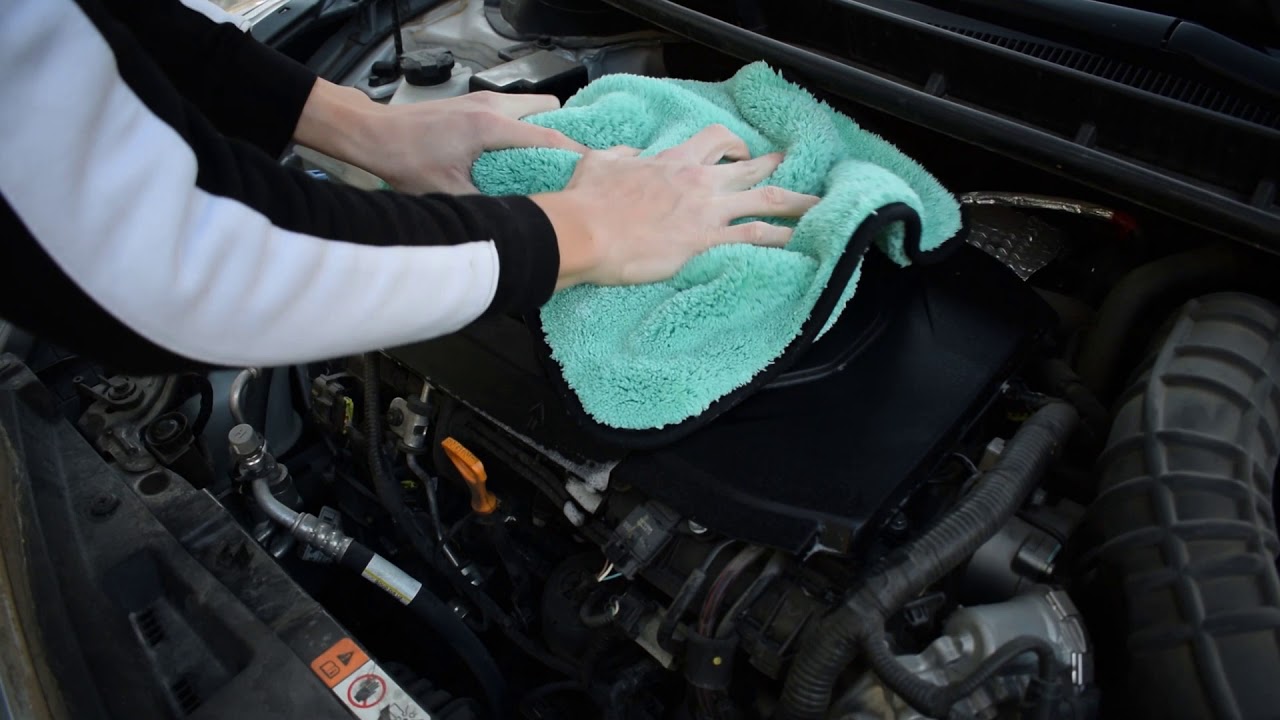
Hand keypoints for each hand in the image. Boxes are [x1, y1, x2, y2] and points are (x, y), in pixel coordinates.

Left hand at [363, 91, 587, 193]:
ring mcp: (483, 99)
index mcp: (491, 127)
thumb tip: (516, 225)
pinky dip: (523, 126)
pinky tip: (516, 153)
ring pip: (532, 106)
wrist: (374, 134)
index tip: (596, 169)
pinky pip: (514, 109)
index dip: (577, 154)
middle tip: (568, 165)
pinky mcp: (473, 102)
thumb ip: (488, 208)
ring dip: (542, 128)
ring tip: (545, 160)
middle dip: (563, 134)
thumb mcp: (449, 195)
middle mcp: (492, 105)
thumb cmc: (405, 161)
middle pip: (550, 109)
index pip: (550, 136)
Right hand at [530, 125, 820, 288]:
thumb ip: (620, 156)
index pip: (714, 140)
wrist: (585, 232)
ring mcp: (707, 212)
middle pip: (751, 169)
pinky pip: (754, 238)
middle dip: (776, 168)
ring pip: (766, 201)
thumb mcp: (600, 164)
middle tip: (796, 171)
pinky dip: (780, 239)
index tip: (741, 152)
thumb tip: (629, 155)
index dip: (733, 143)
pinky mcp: (706, 242)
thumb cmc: (587, 201)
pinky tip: (799, 245)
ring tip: (819, 209)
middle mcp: (699, 182)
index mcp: (674, 161)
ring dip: (796, 204)